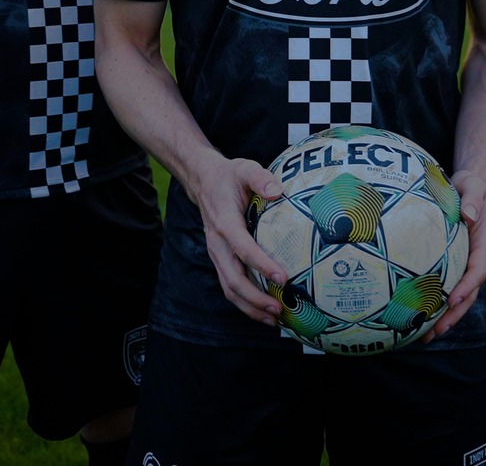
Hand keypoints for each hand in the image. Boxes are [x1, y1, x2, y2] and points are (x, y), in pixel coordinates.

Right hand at [193, 154, 288, 324]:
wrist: (202, 181)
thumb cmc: (228, 176)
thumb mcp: (245, 168)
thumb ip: (260, 178)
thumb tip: (278, 191)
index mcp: (224, 222)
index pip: (242, 247)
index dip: (261, 264)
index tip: (283, 277)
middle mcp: (217, 243)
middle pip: (232, 278)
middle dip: (255, 298)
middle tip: (279, 308)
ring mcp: (217, 254)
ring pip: (229, 288)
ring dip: (250, 306)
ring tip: (273, 318)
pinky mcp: (220, 259)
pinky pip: (230, 286)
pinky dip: (245, 302)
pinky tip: (264, 311)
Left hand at [425, 169, 485, 341]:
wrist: (467, 186)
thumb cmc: (470, 185)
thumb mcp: (473, 186)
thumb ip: (472, 199)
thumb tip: (469, 216)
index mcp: (482, 242)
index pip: (477, 269)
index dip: (467, 285)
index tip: (454, 297)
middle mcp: (475, 257)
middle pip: (469, 292)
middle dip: (454, 313)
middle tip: (436, 330)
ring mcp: (464, 262)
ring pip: (459, 295)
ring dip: (446, 316)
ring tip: (427, 335)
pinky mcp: (453, 263)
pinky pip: (446, 286)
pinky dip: (436, 302)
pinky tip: (419, 316)